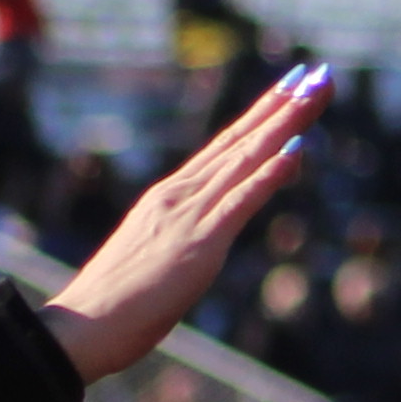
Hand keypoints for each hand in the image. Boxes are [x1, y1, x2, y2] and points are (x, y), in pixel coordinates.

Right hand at [40, 67, 330, 383]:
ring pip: (248, 158)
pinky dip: (270, 173)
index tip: (290, 87)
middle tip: (320, 73)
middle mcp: (180, 195)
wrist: (80, 328)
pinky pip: (241, 202)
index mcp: (170, 197)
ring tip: (318, 90)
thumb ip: (183, 236)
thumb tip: (207, 233)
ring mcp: (189, 215)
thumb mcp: (158, 257)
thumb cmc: (114, 305)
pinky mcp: (199, 244)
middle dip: (284, 106)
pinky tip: (297, 147)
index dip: (260, 115)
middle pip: (242, 141)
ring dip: (288, 123)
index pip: (225, 146)